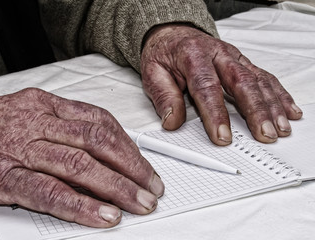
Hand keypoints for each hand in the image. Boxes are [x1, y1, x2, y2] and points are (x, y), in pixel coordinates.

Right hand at [0, 88, 163, 227]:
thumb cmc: (0, 126)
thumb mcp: (36, 115)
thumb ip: (70, 130)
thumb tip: (112, 154)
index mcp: (48, 105)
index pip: (101, 122)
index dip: (129, 147)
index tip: (146, 167)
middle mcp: (37, 123)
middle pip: (97, 142)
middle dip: (130, 167)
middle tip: (151, 187)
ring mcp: (21, 150)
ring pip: (79, 165)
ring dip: (115, 187)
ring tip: (138, 203)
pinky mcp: (4, 179)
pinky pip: (48, 192)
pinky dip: (79, 206)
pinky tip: (102, 216)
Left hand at [141, 24, 302, 144]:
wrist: (173, 35)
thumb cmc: (164, 55)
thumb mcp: (152, 73)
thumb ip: (163, 96)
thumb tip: (172, 122)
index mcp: (193, 55)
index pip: (206, 87)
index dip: (216, 114)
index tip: (222, 136)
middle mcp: (218, 54)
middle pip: (242, 82)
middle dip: (256, 111)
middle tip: (264, 134)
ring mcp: (233, 58)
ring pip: (258, 80)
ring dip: (272, 106)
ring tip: (280, 128)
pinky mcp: (242, 63)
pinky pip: (264, 77)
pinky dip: (278, 95)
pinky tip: (287, 110)